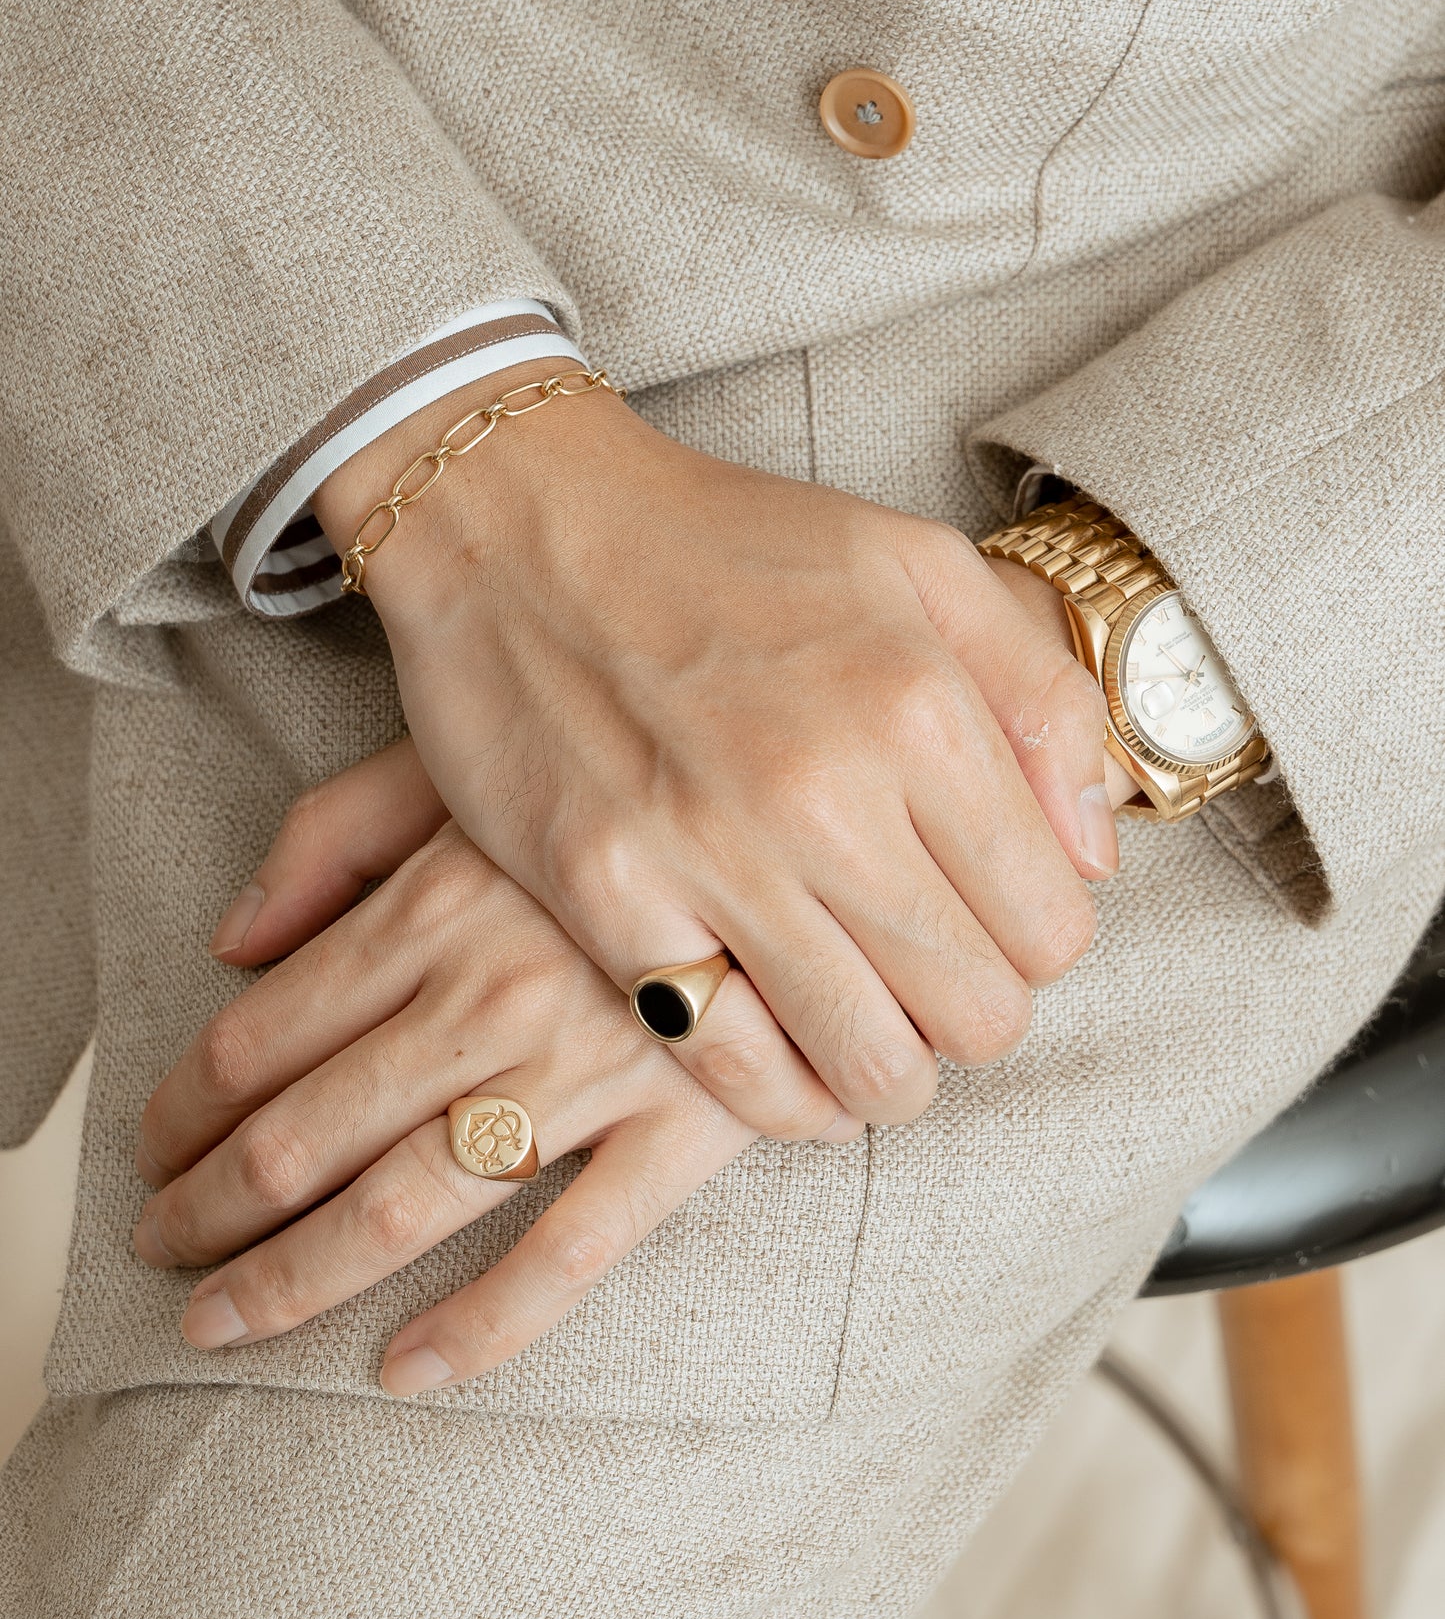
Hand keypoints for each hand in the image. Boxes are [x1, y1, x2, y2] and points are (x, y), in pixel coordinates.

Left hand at [135, 743, 863, 1390]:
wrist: (828, 802)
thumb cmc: (635, 775)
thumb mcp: (469, 759)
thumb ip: (335, 833)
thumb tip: (232, 938)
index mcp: (433, 902)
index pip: (260, 1034)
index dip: (181, 1108)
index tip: (148, 1149)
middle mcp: (490, 996)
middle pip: (305, 1134)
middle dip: (207, 1209)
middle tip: (158, 1250)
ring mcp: (589, 1072)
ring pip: (403, 1203)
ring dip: (292, 1277)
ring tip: (223, 1321)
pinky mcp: (685, 1131)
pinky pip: (568, 1254)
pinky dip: (478, 1324)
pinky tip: (403, 1370)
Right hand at [315, 368, 1115, 1136]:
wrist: (515, 523)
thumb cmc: (725, 543)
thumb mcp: (919, 563)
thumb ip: (1041, 699)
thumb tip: (1093, 857)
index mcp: (919, 701)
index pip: (1053, 927)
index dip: (1035, 944)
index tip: (987, 918)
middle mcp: (826, 790)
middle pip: (978, 1015)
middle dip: (971, 1017)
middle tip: (928, 978)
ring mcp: (711, 854)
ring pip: (872, 1067)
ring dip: (887, 1073)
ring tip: (867, 1032)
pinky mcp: (609, 901)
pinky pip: (736, 1070)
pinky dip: (782, 1095)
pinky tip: (790, 1059)